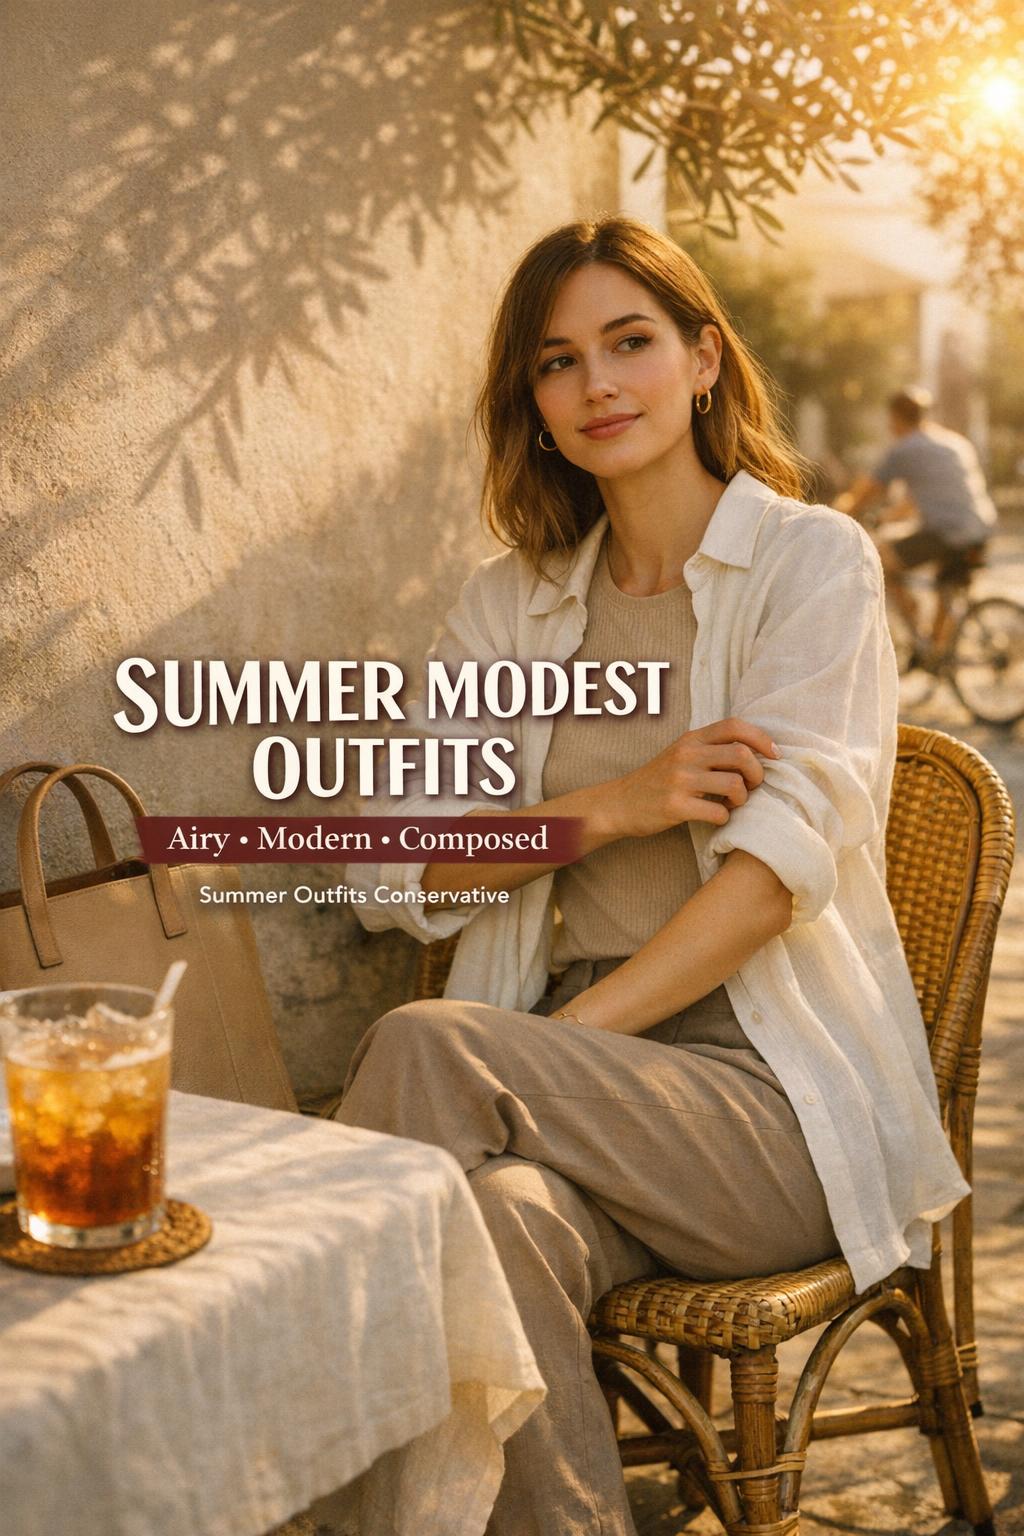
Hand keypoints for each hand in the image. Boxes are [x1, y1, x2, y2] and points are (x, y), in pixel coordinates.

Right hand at [595, 716, 777, 839]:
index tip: (773, 755)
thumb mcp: (681, 754)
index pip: (735, 725)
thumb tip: (756, 752)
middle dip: (757, 773)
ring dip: (743, 798)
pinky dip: (725, 817)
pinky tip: (717, 817)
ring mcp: (680, 780)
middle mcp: (686, 754)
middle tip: (752, 786)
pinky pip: (718, 812)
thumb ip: (711, 749)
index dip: (762, 738)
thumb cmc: (658, 781)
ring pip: (734, 784)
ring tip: (733, 803)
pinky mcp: (676, 806)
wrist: (620, 803)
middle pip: (741, 754)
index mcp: (691, 739)